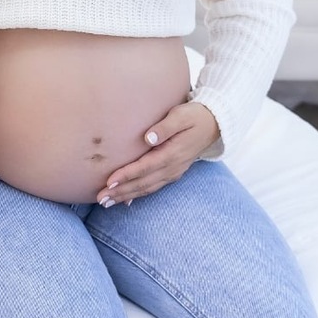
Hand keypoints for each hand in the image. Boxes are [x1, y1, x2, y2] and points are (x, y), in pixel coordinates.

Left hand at [96, 101, 219, 205]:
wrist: (215, 124)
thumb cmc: (194, 115)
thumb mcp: (181, 115)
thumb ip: (165, 127)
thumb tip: (148, 138)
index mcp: (173, 153)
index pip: (145, 167)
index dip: (127, 175)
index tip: (109, 182)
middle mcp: (173, 167)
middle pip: (143, 183)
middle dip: (121, 192)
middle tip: (101, 199)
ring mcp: (173, 172)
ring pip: (147, 188)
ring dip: (126, 196)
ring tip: (107, 203)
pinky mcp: (173, 173)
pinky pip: (153, 187)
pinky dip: (138, 195)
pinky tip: (126, 201)